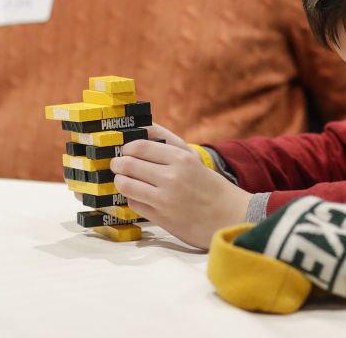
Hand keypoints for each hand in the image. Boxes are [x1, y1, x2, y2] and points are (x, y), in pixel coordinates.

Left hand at [110, 124, 251, 249]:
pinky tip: (138, 196)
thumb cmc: (208, 183)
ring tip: (123, 180)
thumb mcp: (190, 157)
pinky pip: (133, 203)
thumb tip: (139, 129)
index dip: (126, 148)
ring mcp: (165, 199)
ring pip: (126, 185)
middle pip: (128, 164)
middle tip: (116, 165)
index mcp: (181, 158)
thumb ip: (165, 141)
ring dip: (121, 181)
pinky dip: (132, 198)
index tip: (124, 150)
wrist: (229, 215)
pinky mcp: (161, 218)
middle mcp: (171, 177)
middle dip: (117, 164)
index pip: (138, 146)